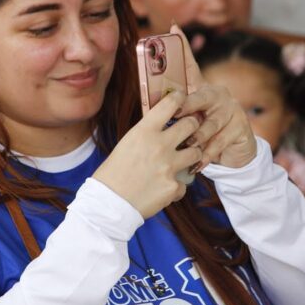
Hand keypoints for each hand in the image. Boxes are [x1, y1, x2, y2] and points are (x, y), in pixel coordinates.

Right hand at [93, 91, 202, 218]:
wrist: (108, 205)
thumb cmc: (112, 174)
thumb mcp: (126, 145)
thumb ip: (145, 136)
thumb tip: (160, 129)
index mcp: (144, 131)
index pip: (170, 104)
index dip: (179, 98)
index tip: (181, 99)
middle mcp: (160, 145)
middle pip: (191, 125)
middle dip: (192, 126)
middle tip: (189, 130)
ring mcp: (169, 166)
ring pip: (196, 152)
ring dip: (191, 155)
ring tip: (182, 160)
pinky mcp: (173, 186)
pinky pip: (184, 183)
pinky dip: (175, 186)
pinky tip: (162, 189)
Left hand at [170, 24, 257, 168]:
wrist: (233, 156)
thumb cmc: (203, 136)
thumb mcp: (189, 123)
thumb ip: (175, 115)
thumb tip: (151, 111)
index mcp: (201, 89)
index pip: (191, 66)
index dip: (182, 47)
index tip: (172, 28)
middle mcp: (217, 94)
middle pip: (199, 96)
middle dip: (185, 108)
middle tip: (175, 115)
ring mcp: (231, 109)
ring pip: (207, 124)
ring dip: (195, 138)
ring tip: (186, 147)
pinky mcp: (240, 127)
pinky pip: (218, 141)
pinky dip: (206, 155)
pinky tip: (198, 163)